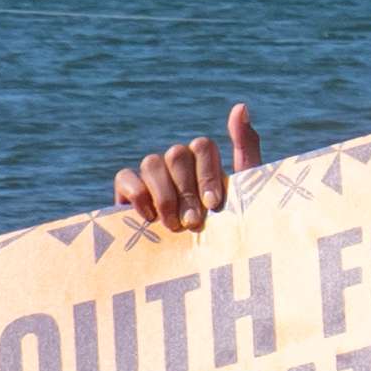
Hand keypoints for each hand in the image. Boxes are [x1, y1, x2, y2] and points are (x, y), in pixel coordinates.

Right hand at [112, 106, 259, 236]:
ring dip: (165, 195)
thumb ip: (245, 147)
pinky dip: (137, 194)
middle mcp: (178, 163)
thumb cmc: (228, 226)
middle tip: (195, 222)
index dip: (207, 173)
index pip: (201, 146)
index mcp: (205, 161)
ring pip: (152, 162)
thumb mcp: (244, 191)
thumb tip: (240, 106)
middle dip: (187, 191)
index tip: (214, 204)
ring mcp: (152, 174)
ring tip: (174, 225)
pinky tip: (149, 217)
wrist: (201, 264)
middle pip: (176, 154)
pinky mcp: (127, 190)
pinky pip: (125, 176)